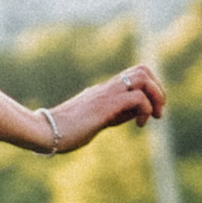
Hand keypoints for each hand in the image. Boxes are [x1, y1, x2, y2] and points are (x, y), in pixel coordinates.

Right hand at [49, 63, 164, 151]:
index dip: (150, 89)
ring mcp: (105, 94)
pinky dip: (146, 110)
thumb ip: (110, 116)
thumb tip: (129, 117)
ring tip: (154, 116)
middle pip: (142, 69)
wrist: (43, 132)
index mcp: (102, 92)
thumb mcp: (93, 123)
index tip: (151, 111)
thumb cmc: (62, 133)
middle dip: (158, 89)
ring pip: (143, 77)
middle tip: (158, 112)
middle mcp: (106, 88)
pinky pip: (138, 97)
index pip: (134, 76)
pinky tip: (139, 124)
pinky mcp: (106, 105)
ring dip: (156, 96)